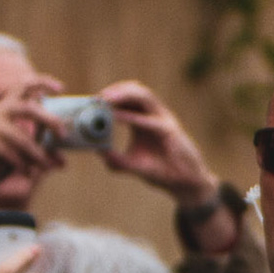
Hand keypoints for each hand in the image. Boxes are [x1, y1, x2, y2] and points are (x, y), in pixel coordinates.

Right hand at [0, 84, 65, 201]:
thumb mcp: (13, 151)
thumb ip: (36, 151)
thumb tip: (63, 162)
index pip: (20, 86)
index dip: (41, 82)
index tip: (60, 88)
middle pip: (29, 108)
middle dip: (50, 121)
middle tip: (64, 134)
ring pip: (24, 139)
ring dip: (38, 156)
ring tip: (46, 167)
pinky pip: (15, 153)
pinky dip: (23, 165)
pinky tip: (24, 172)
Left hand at [97, 81, 219, 208]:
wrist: (182, 183)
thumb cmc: (159, 170)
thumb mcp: (131, 164)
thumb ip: (114, 158)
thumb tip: (96, 151)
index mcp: (145, 119)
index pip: (128, 98)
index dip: (111, 95)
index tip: (91, 101)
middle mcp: (155, 115)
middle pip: (136, 91)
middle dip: (116, 89)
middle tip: (97, 97)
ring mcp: (163, 120)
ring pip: (145, 96)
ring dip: (124, 94)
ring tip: (105, 99)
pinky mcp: (169, 131)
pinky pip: (149, 120)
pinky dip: (131, 116)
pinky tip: (116, 117)